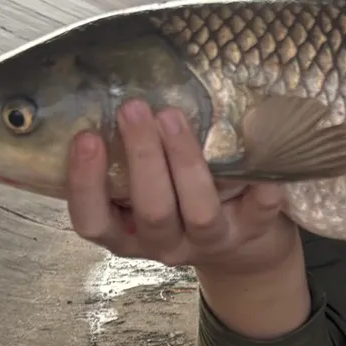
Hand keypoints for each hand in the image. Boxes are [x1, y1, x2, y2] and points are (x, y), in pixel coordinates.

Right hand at [66, 99, 309, 337]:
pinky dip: (260, 181)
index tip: (85, 137)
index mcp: (129, 235)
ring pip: (199, 211)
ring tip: (172, 115)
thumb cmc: (179, 204)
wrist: (242, 249)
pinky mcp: (255, 230)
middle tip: (132, 107)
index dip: (85, 185)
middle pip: (152, 210)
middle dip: (142, 156)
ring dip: (185, 160)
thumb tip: (105, 96)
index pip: (94, 222)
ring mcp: (213, 240)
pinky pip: (261, 208)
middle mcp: (167, 244)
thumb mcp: (142, 193)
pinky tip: (255, 145)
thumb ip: (124, 163)